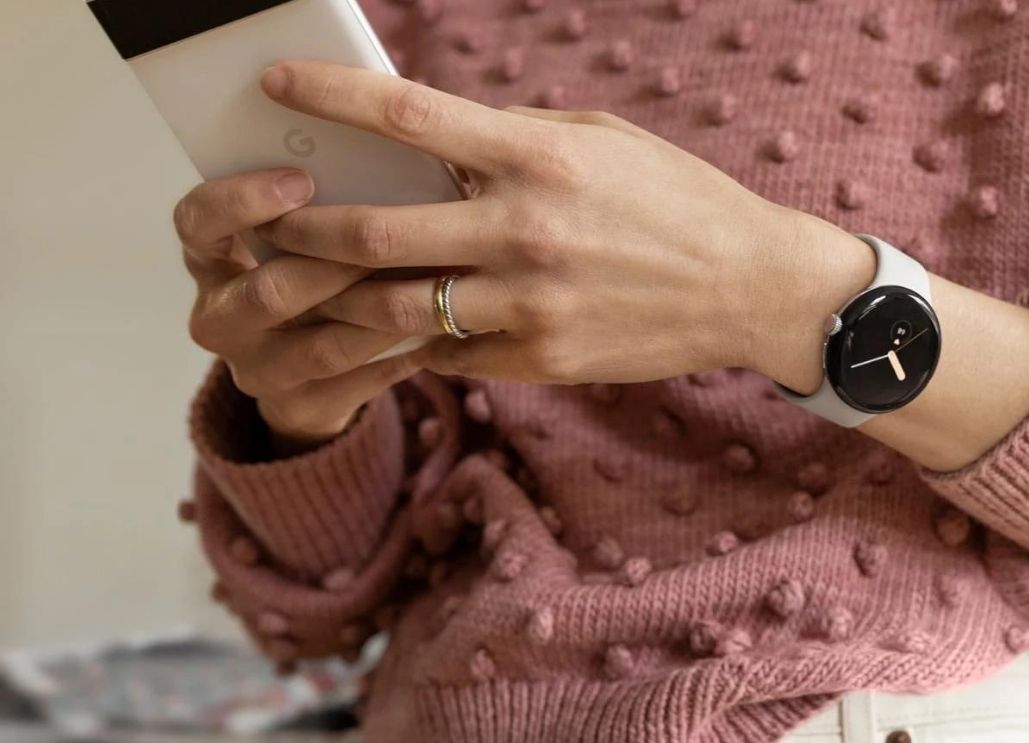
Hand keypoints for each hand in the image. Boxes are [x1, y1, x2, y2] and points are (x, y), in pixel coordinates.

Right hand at [175, 169, 421, 452]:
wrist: (307, 374)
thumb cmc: (311, 272)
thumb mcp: (298, 235)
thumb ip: (320, 201)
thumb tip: (385, 144)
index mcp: (208, 259)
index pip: (197, 222)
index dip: (243, 201)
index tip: (302, 180)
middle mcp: (219, 317)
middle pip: (267, 293)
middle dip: (333, 265)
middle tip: (392, 236)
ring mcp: (254, 371)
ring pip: (321, 346)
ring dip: (381, 314)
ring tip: (431, 281)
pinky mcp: (298, 408)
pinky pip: (357, 383)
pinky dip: (401, 354)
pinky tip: (441, 327)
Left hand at [255, 61, 872, 387]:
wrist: (747, 288)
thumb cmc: (675, 200)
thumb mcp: (601, 141)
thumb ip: (512, 136)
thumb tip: (434, 137)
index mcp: (538, 159)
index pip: (409, 116)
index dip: (331, 94)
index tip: (277, 82)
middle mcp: (524, 231)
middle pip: (374, 232)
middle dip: (301, 228)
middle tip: (267, 222)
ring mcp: (529, 304)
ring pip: (396, 308)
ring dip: (334, 298)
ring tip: (304, 286)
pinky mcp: (539, 359)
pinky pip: (445, 351)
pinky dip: (409, 337)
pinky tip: (387, 327)